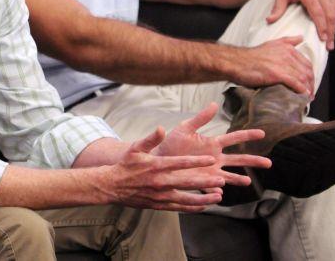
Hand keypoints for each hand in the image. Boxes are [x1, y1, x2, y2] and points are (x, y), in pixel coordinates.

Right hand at [107, 126, 226, 211]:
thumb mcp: (136, 148)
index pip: (180, 163)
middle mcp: (160, 182)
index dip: (197, 161)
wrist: (113, 186)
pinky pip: (179, 208)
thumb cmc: (126, 165)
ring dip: (203, 198)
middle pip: (187, 182)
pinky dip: (193, 207)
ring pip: (186, 199)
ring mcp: (161, 196)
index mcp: (156, 166)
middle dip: (205, 182)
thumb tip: (161, 128)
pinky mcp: (159, 205)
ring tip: (218, 196)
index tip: (211, 159)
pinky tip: (204, 206)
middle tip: (221, 180)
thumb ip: (150, 139)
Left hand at [155, 103, 271, 187]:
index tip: (263, 133)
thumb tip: (215, 104)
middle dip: (254, 161)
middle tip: (269, 163)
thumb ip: (201, 118)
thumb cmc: (172, 142)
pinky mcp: (202, 182)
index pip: (234, 138)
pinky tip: (221, 194)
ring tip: (248, 181)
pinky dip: (217, 191)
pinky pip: (212, 188)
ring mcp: (210, 172)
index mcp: (213, 143)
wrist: (159, 159)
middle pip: (239, 159)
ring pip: (230, 176)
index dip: (248, 135)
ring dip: (239, 178)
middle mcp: (216, 158)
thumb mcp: (186, 128)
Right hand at [228, 37, 314, 95]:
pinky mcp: (277, 74)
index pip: (307, 63)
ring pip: (303, 78)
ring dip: (308, 90)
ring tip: (308, 98)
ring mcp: (282, 64)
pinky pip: (295, 84)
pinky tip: (303, 96)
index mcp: (287, 48)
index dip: (310, 75)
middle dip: (311, 84)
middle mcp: (287, 55)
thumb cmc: (251, 56)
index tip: (310, 83)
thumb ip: (288, 41)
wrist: (236, 62)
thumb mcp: (272, 44)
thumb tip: (300, 38)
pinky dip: (302, 91)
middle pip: (307, 72)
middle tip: (310, 93)